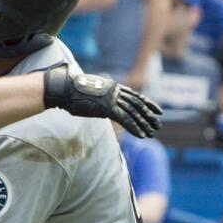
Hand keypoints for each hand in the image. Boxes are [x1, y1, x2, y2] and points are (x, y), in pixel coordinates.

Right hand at [43, 64, 162, 137]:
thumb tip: (103, 105)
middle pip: (137, 104)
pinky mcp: (107, 107)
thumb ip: (102, 97)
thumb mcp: (92, 91)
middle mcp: (116, 91)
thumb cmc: (73, 91)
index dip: (148, 103)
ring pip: (133, 112)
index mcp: (113, 87)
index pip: (135, 95)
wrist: (65, 88)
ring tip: (152, 133)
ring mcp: (112, 99)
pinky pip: (125, 120)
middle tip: (158, 124)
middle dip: (149, 115)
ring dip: (144, 124)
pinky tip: (142, 135)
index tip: (157, 111)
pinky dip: (135, 128)